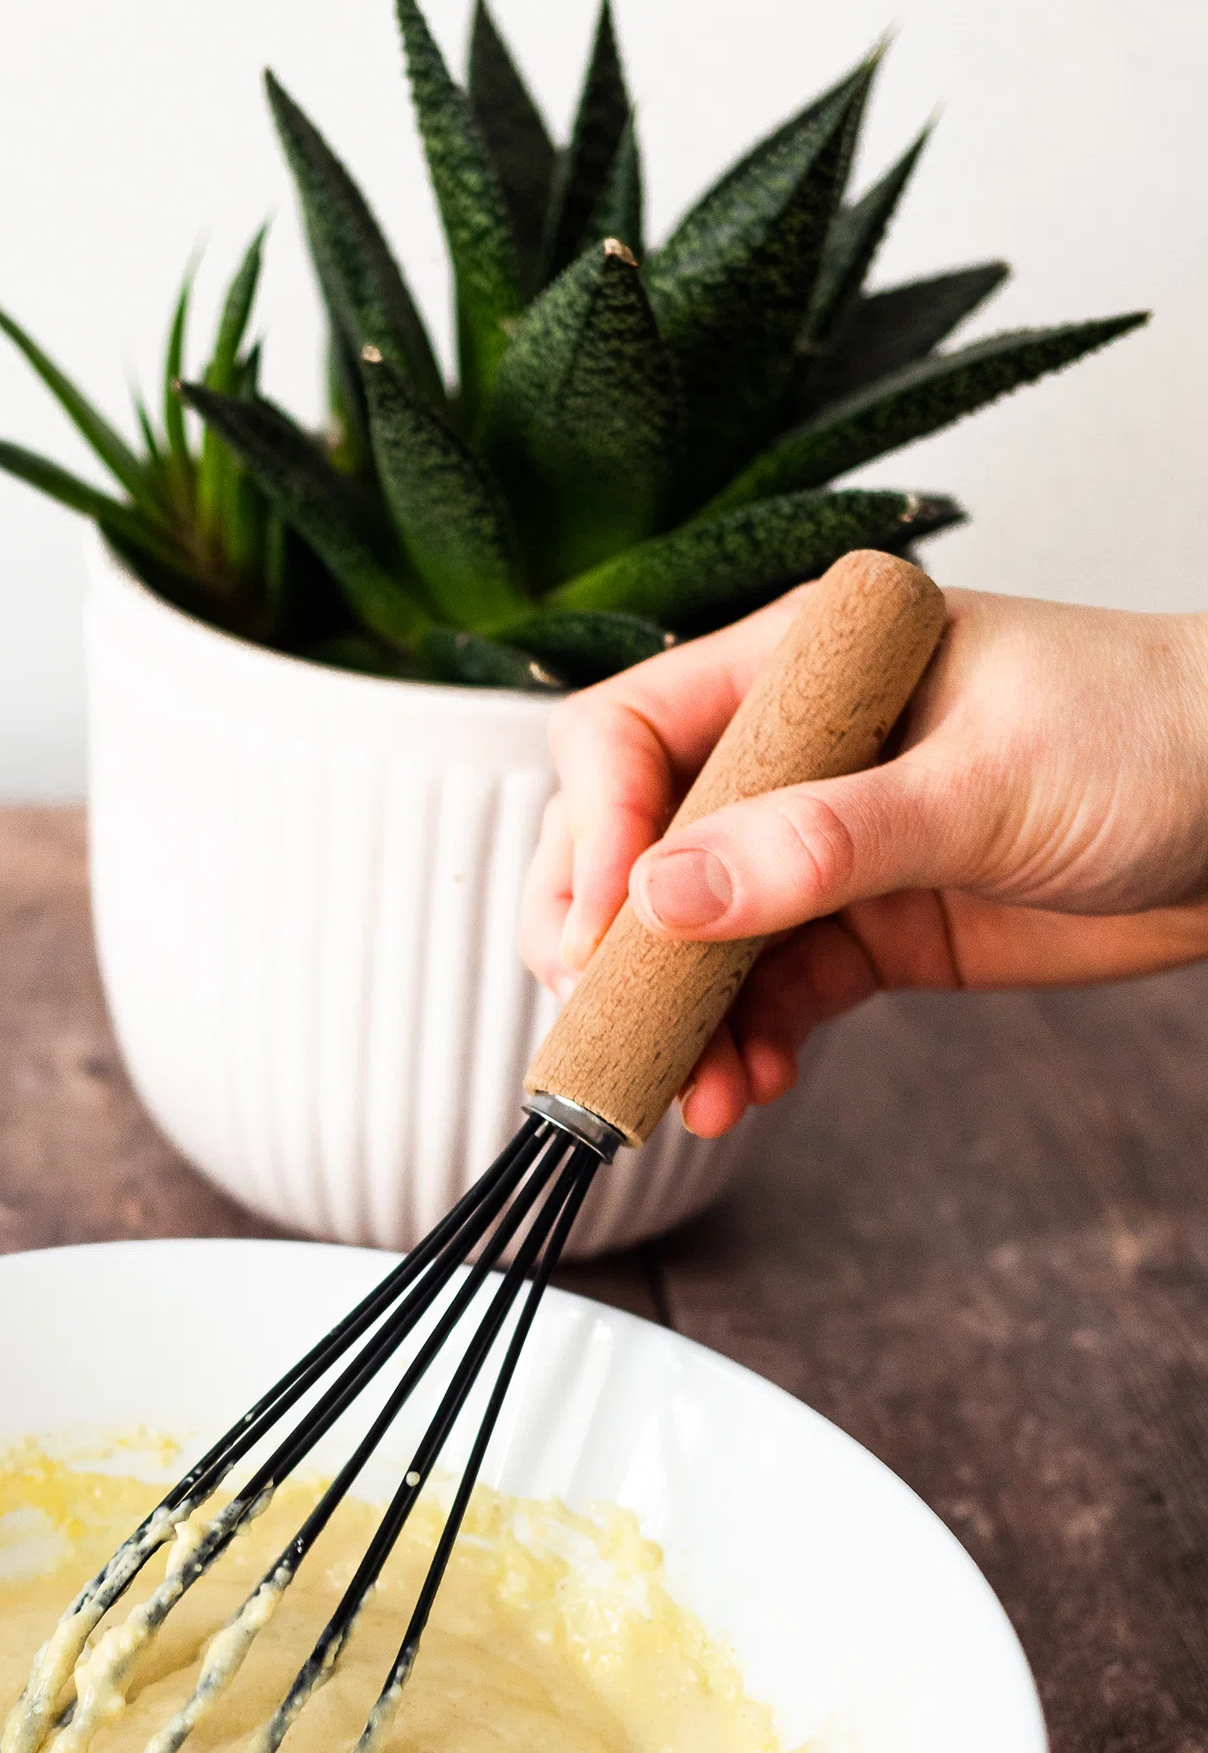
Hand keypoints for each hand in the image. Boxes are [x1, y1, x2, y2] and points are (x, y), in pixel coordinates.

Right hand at [521, 585, 1207, 1135]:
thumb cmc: (1160, 738)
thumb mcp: (984, 784)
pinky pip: (765, 992)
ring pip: (690, 937)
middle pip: (635, 844)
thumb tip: (662, 899)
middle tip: (612, 1021)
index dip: (599, 827)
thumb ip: (821, 842)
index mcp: (804, 665)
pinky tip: (745, 1084)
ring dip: (675, 1017)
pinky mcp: (866, 927)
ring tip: (687, 1087)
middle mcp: (796, 750)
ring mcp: (824, 845)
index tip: (604, 924)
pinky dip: (742, 1043)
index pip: (632, 733)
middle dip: (611, 943)